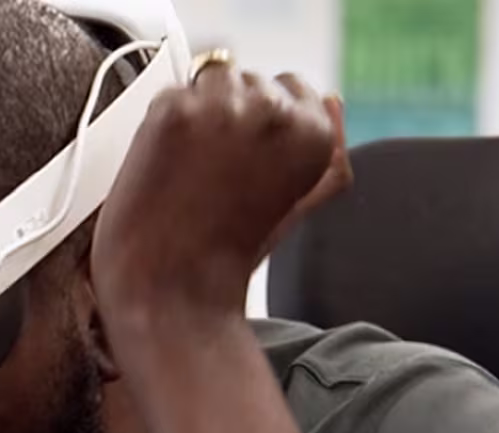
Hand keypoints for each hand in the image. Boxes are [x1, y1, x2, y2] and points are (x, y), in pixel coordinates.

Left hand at [90, 64, 348, 319]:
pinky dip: (164, 124)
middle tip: (216, 174)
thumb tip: (334, 100)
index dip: (262, 124)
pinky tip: (167, 166)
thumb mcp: (296, 203)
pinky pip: (171, 95)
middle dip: (231, 115)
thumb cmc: (229, 251)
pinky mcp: (175, 112)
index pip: (292, 88)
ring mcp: (223, 107)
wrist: (171, 286)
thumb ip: (328, 153)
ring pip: (211, 79)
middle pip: (249, 79)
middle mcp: (276, 110)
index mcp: (315, 131)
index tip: (246, 161)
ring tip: (193, 170)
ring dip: (198, 113)